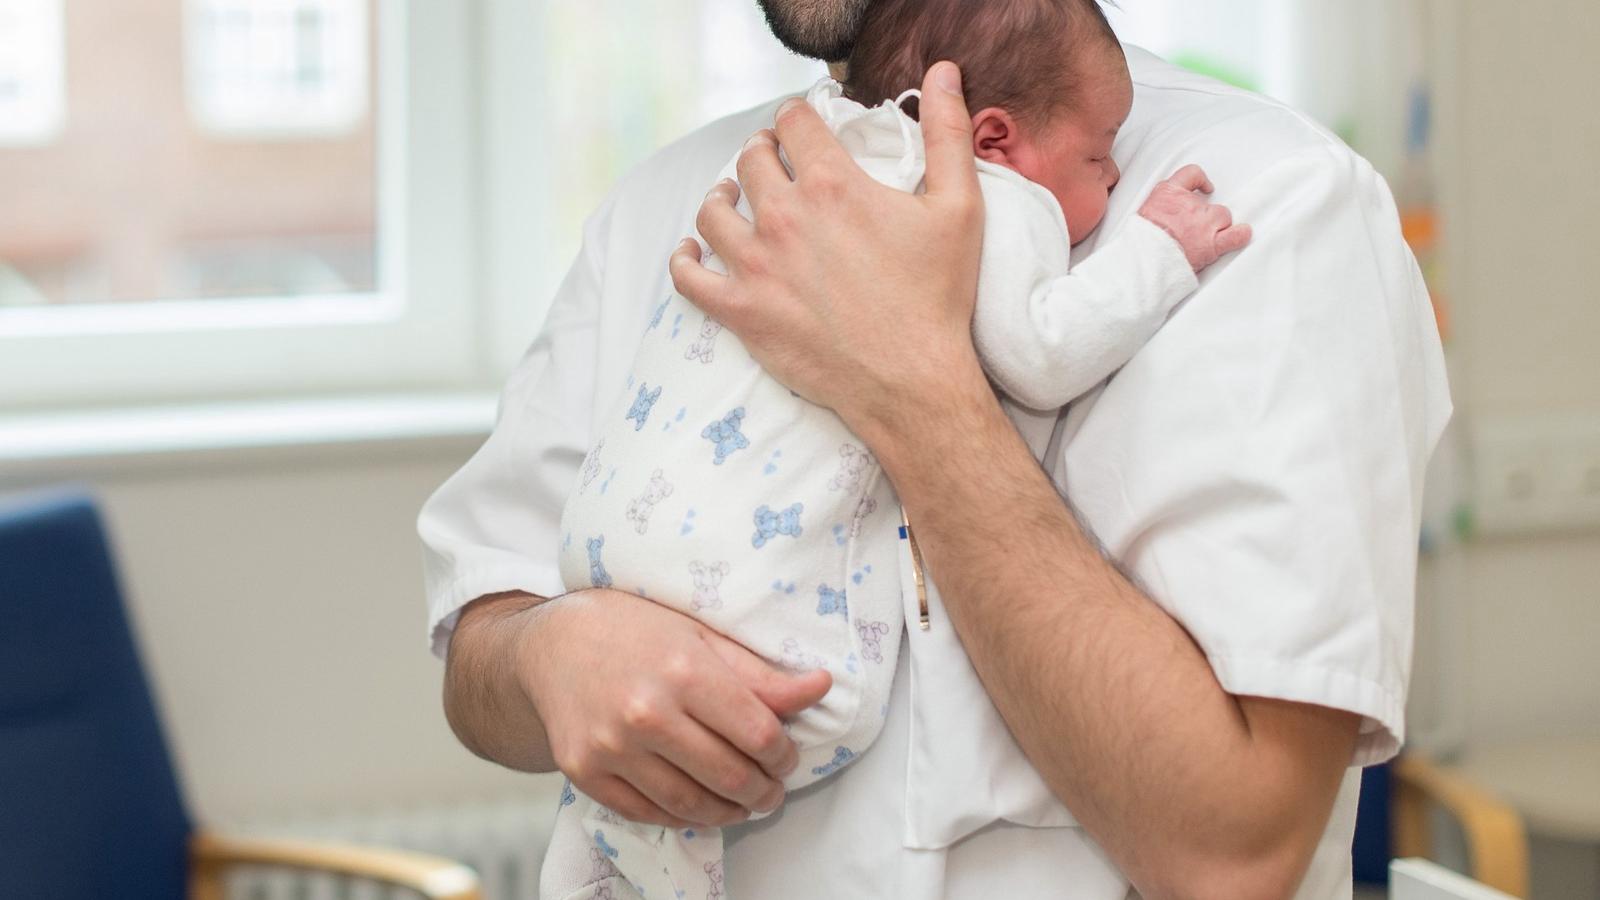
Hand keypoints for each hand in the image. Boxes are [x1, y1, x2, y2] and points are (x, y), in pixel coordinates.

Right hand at [522, 589, 831, 827]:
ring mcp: (612, 747)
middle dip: (764, 791)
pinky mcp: (585, 771)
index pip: (758, 734)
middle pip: (730, 775)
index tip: (787, 755)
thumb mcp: (699, 635)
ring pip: (691, 804)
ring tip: (744, 804)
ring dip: (729, 812)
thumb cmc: (632, 630)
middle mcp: (646, 712)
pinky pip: (647, 812)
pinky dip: (682, 817)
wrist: (551, 645)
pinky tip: (699, 807)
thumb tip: (821, 687)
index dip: (785, 754)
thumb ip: (758, 672)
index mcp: (684, 670)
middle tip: (773, 790)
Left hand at [669, 61, 986, 439]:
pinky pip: (688, 275)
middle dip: (762, 153)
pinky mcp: (740, 309)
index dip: (797, 118)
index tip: (800, 128)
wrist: (910, 381)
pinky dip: (685, 258)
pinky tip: (693, 250)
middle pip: (752, 160)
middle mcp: (784, 215)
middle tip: (772, 163)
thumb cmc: (938, 298)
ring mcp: (755, 264)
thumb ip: (947, 133)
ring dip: (723, 195)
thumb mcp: (959, 207)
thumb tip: (944, 72)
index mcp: (832, 184)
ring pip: (713, 209)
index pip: (795, 123)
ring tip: (733, 197)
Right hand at [1137, 164, 1252, 271]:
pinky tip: (1243, 233)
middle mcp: (1189, 206)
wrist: (1144, 259)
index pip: (1191, 174)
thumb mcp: (1142, 212)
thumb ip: (1159, 207)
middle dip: (1207, 215)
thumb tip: (1164, 212)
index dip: (1200, 181)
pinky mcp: (1211, 244)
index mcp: (1169, 194)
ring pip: (1223, 217)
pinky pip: (1235, 236)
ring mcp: (1203, 225)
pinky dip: (1240, 234)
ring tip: (1209, 237)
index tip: (1205, 188)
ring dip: (1218, 226)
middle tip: (1197, 228)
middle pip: (1210, 203)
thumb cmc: (1140, 241)